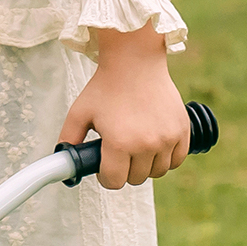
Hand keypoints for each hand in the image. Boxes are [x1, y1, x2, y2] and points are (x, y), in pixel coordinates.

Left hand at [58, 21, 190, 188]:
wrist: (135, 63)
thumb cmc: (105, 87)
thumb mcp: (79, 113)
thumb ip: (69, 140)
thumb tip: (63, 161)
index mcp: (119, 143)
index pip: (114, 182)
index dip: (106, 178)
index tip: (105, 168)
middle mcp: (146, 144)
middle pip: (136, 178)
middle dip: (125, 170)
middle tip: (119, 154)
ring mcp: (167, 138)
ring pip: (158, 171)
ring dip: (146, 166)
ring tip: (135, 149)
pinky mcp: (182, 130)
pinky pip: (177, 159)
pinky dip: (167, 158)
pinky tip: (155, 148)